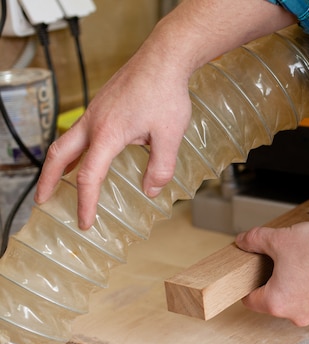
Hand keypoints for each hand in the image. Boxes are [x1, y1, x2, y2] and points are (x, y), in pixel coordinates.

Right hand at [34, 0, 296, 229]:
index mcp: (107, 134)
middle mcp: (94, 122)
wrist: (164, 59)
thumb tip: (151, 191)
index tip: (84, 222)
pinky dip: (75, 149)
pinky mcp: (102, 105)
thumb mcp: (169, 136)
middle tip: (42, 200)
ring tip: (58, 182)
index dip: (85, 203)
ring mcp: (95, 112)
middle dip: (47, 180)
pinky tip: (86, 155)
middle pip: (59, 155)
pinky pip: (81, 131)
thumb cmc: (166, 94)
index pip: (89, 176)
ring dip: (58, 164)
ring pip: (67, 141)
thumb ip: (160, 168)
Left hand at [235, 222, 308, 325]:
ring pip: (296, 301)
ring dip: (296, 286)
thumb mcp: (280, 238)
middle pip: (274, 300)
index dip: (249, 283)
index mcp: (276, 303)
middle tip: (282, 261)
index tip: (255, 272)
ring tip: (304, 263)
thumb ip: (255, 240)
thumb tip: (242, 241)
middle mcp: (294, 316)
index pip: (250, 299)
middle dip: (275, 282)